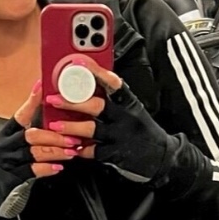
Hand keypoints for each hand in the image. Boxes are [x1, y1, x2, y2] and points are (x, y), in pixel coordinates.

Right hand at [0, 81, 83, 219]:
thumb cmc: (8, 169)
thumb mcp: (15, 149)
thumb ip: (31, 137)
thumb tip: (54, 123)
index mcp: (6, 135)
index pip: (20, 115)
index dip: (31, 101)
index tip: (42, 87)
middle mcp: (5, 146)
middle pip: (31, 135)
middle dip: (55, 135)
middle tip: (73, 136)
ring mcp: (7, 162)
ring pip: (35, 152)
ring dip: (56, 151)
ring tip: (72, 151)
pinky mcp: (12, 178)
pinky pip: (32, 170)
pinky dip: (47, 168)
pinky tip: (59, 167)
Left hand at [46, 68, 180, 185]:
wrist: (163, 156)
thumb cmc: (142, 130)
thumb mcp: (134, 110)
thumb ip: (114, 101)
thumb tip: (89, 85)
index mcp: (129, 102)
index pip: (112, 82)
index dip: (95, 72)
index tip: (78, 63)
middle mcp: (125, 117)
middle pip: (97, 105)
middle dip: (73, 102)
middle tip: (54, 99)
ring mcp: (121, 136)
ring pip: (92, 129)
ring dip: (71, 126)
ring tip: (55, 124)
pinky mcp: (117, 154)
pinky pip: (95, 151)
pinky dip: (81, 149)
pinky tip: (71, 147)